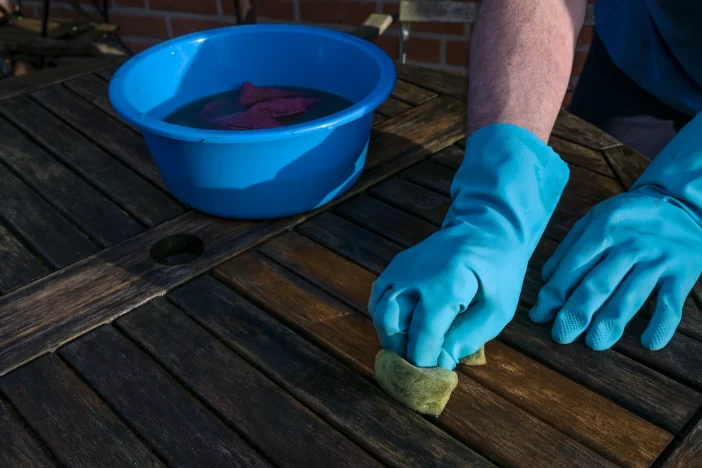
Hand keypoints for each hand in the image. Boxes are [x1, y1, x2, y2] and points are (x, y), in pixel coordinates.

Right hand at [369, 124, 569, 369]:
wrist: (488, 225)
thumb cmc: (498, 270)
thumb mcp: (498, 309)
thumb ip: (468, 337)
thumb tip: (441, 361)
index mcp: (445, 286)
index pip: (423, 334)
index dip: (423, 360)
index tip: (430, 378)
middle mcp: (414, 277)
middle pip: (390, 322)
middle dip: (400, 350)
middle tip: (416, 365)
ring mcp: (401, 268)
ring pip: (379, 310)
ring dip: (389, 334)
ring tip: (408, 348)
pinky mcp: (397, 265)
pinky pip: (380, 296)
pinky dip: (384, 316)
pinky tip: (401, 326)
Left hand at [530, 193, 701, 349]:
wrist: (683, 205)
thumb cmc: (628, 217)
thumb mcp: (596, 218)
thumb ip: (570, 247)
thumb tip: (546, 279)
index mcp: (603, 230)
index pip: (573, 267)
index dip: (554, 294)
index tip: (539, 315)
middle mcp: (629, 245)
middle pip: (598, 284)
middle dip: (576, 313)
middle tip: (560, 335)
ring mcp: (657, 260)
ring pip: (630, 297)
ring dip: (610, 322)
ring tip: (593, 343)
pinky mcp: (682, 273)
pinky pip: (671, 304)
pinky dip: (661, 325)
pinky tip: (648, 343)